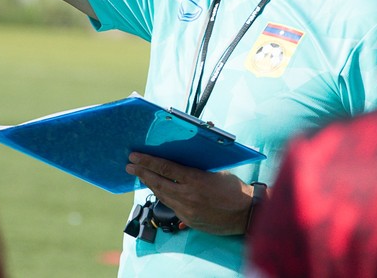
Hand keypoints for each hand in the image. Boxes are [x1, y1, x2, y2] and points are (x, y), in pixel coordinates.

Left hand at [126, 152, 253, 235]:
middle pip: (158, 183)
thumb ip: (197, 167)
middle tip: (129, 166)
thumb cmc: (235, 189)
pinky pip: (171, 206)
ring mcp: (187, 210)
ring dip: (150, 184)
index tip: (134, 157)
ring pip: (162, 196)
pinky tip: (159, 190)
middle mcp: (188, 196)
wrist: (246, 214)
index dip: (147, 161)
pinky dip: (163, 196)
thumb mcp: (216, 171)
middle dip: (142, 173)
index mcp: (195, 180)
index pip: (165, 168)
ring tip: (140, 175)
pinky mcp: (189, 220)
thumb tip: (184, 158)